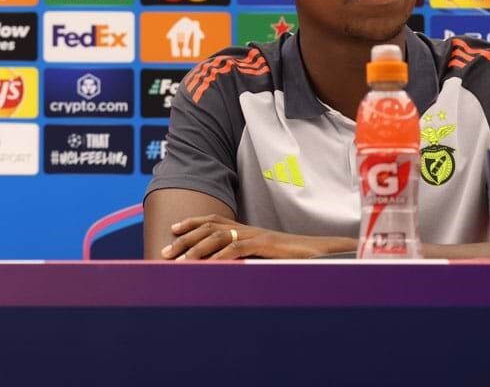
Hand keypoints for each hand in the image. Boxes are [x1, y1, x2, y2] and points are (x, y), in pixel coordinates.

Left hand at [161, 214, 350, 259]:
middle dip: (184, 239)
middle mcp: (248, 229)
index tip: (172, 231)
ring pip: (218, 237)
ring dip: (196, 249)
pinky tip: (208, 265)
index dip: (192, 223)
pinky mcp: (266, 245)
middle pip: (209, 227)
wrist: (324, 253)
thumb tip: (225, 268)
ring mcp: (256, 236)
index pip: (214, 220)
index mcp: (246, 229)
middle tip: (165, 252)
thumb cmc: (294, 257)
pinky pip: (238, 249)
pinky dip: (220, 256)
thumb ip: (246, 259)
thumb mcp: (264, 258)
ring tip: (179, 262)